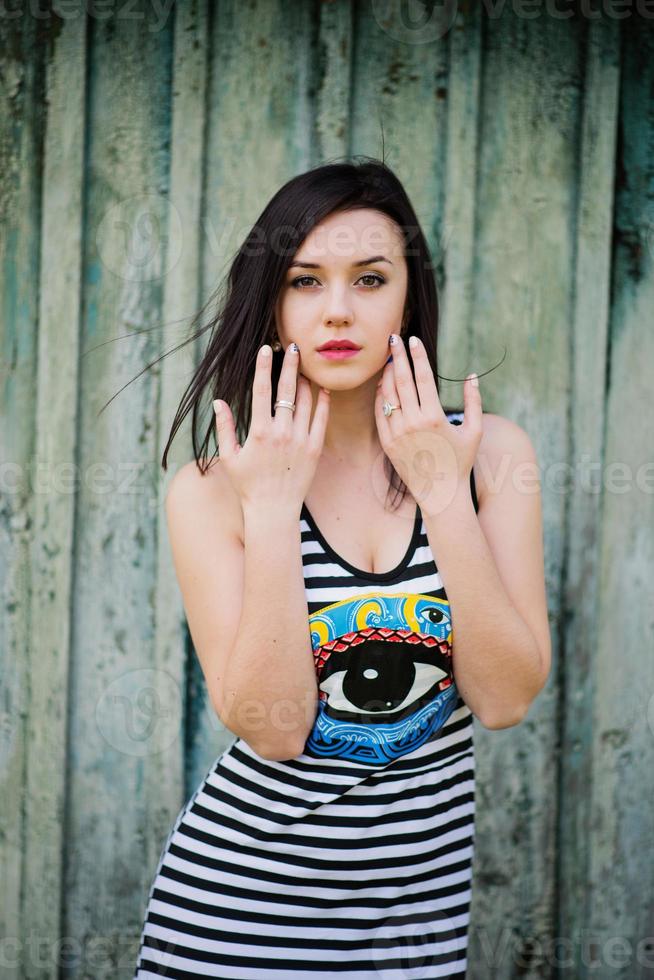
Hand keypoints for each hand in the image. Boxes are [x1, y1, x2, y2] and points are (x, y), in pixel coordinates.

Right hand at [213, 343, 330, 513]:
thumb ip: (224, 427)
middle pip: (287, 390)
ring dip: (305, 381)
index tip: (266, 349)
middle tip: (293, 346)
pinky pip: (321, 419)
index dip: (264, 367)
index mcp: (259, 432)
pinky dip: (322, 402)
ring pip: (306, 401)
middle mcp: (281, 433)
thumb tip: (218, 401)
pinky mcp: (314, 449)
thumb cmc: (247, 485)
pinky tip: (322, 389)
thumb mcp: (229, 457)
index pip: (262, 390)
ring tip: (304, 367)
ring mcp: (300, 440)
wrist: (273, 510)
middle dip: (290, 365)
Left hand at [374, 334, 481, 516]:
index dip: (417, 356)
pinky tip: (383, 385)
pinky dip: (380, 397)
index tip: (413, 340)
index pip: (423, 377)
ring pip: (388, 396)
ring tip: (389, 359)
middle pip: (402, 381)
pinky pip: (380, 414)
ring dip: (387, 374)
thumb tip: (472, 375)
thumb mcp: (474, 431)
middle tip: (393, 339)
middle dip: (397, 357)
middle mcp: (413, 423)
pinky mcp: (387, 443)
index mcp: (434, 417)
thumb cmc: (461, 461)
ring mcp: (398, 434)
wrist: (441, 493)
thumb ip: (474, 401)